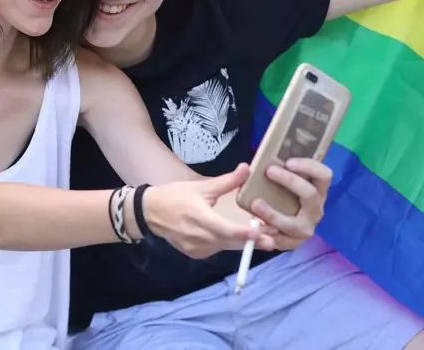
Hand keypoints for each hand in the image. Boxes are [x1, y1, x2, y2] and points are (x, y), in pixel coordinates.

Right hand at [142, 163, 274, 258]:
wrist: (150, 213)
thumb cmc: (176, 196)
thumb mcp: (201, 186)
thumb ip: (227, 181)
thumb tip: (247, 168)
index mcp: (199, 217)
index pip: (225, 229)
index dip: (243, 234)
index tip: (260, 234)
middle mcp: (198, 237)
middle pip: (230, 242)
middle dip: (252, 242)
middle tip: (273, 239)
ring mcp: (196, 248)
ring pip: (226, 247)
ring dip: (241, 242)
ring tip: (260, 236)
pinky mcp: (195, 254)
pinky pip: (217, 249)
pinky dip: (227, 243)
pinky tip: (235, 236)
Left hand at [248, 158, 331, 250]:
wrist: (268, 223)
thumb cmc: (275, 195)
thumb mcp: (276, 181)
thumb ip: (270, 171)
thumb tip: (244, 167)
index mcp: (316, 190)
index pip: (324, 175)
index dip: (309, 167)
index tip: (288, 161)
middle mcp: (315, 208)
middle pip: (310, 194)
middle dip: (290, 181)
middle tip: (269, 171)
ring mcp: (306, 227)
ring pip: (293, 224)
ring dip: (273, 214)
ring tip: (256, 204)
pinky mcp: (293, 243)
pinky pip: (281, 240)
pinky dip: (266, 233)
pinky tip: (255, 225)